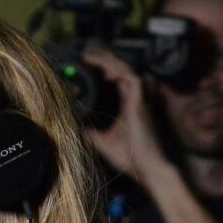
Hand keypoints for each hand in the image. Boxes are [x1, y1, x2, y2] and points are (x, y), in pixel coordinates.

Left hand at [81, 48, 175, 187]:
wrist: (146, 167)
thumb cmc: (130, 157)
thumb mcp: (102, 143)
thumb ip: (91, 134)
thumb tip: (76, 129)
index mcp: (126, 106)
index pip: (116, 79)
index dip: (105, 69)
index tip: (88, 64)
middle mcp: (133, 99)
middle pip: (120, 70)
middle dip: (105, 60)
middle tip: (88, 54)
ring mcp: (138, 99)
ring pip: (125, 70)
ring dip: (109, 61)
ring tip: (92, 57)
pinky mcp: (140, 103)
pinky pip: (131, 78)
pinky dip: (119, 72)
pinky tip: (106, 71)